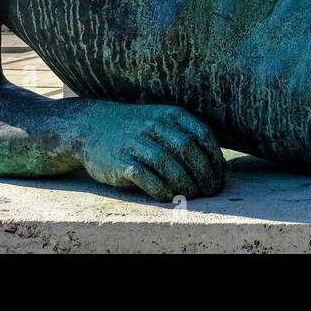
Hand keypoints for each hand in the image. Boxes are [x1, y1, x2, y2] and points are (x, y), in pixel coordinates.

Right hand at [81, 103, 224, 200]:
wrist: (92, 127)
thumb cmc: (137, 129)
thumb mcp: (163, 121)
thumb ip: (187, 136)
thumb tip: (217, 166)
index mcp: (170, 114)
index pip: (202, 135)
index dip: (214, 159)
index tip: (218, 177)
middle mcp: (154, 125)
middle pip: (188, 149)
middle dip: (204, 173)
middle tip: (210, 191)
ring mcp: (136, 142)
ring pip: (167, 163)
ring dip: (185, 183)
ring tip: (192, 195)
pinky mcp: (119, 161)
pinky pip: (144, 176)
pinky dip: (160, 188)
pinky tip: (168, 196)